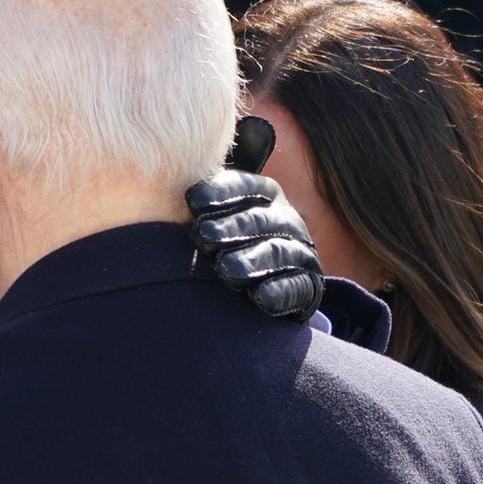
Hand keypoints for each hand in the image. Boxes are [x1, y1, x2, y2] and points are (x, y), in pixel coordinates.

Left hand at [185, 169, 323, 321]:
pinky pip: (296, 286)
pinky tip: (259, 296)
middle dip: (231, 227)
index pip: (245, 187)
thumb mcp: (222, 221)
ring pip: (278, 252)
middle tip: (203, 236)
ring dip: (252, 260)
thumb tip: (172, 204)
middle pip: (259, 220)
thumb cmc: (234, 246)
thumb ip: (205, 211)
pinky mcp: (310, 284)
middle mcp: (287, 219)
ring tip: (225, 268)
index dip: (220, 193)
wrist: (276, 283)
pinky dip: (279, 291)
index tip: (192, 202)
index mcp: (266, 195)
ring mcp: (302, 251)